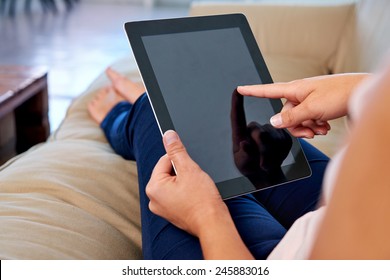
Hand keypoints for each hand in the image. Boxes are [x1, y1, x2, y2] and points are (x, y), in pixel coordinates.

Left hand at [146, 130, 228, 236]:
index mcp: (153, 187)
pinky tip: (195, 197)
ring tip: (195, 190)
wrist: (213, 223)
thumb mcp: (189, 169)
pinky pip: (176, 195)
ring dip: (184, 182)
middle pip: (168, 172)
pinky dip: (185, 192)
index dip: (181, 160)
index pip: (164, 160)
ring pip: (173, 183)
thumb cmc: (202, 200)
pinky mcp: (171, 214)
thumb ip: (176, 150)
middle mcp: (153, 199)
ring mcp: (161, 208)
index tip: (191, 167)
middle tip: (195, 180)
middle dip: (182, 172)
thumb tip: (168, 135)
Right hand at [237, 74, 368, 137]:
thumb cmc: (339, 94)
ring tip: (320, 128)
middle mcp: (300, 94)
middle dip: (296, 126)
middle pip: (285, 114)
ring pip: (297, 120)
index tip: (240, 88)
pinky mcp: (318, 107)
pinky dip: (315, 126)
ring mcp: (309, 100)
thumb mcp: (312, 108)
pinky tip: (324, 127)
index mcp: (294, 89)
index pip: (268, 90)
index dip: (252, 90)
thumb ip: (291, 116)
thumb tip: (273, 121)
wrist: (360, 92)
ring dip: (307, 127)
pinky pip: (308, 120)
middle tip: (310, 130)